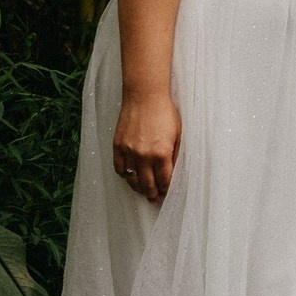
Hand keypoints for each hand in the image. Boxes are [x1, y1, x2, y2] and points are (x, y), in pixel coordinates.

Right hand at [113, 88, 181, 204]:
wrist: (144, 95)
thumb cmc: (165, 112)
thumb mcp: (177, 134)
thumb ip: (175, 155)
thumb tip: (174, 171)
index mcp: (162, 153)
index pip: (164, 181)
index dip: (166, 190)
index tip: (166, 194)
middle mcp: (144, 156)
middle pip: (148, 185)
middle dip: (152, 195)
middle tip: (155, 199)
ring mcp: (129, 151)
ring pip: (132, 180)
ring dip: (138, 188)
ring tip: (143, 190)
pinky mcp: (118, 146)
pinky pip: (119, 168)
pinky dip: (125, 175)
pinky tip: (130, 176)